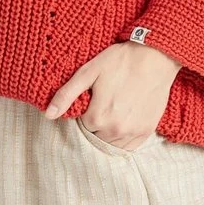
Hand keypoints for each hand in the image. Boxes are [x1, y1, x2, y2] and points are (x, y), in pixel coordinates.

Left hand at [43, 39, 180, 149]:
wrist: (155, 57)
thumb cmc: (120, 61)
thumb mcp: (88, 72)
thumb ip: (66, 95)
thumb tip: (48, 115)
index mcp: (97, 116)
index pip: (83, 126)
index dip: (86, 112)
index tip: (93, 99)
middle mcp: (115, 129)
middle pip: (96, 136)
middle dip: (96, 123)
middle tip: (104, 103)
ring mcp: (132, 132)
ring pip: (112, 143)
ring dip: (109, 132)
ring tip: (115, 110)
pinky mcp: (146, 131)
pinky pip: (129, 147)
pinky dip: (123, 139)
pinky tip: (125, 120)